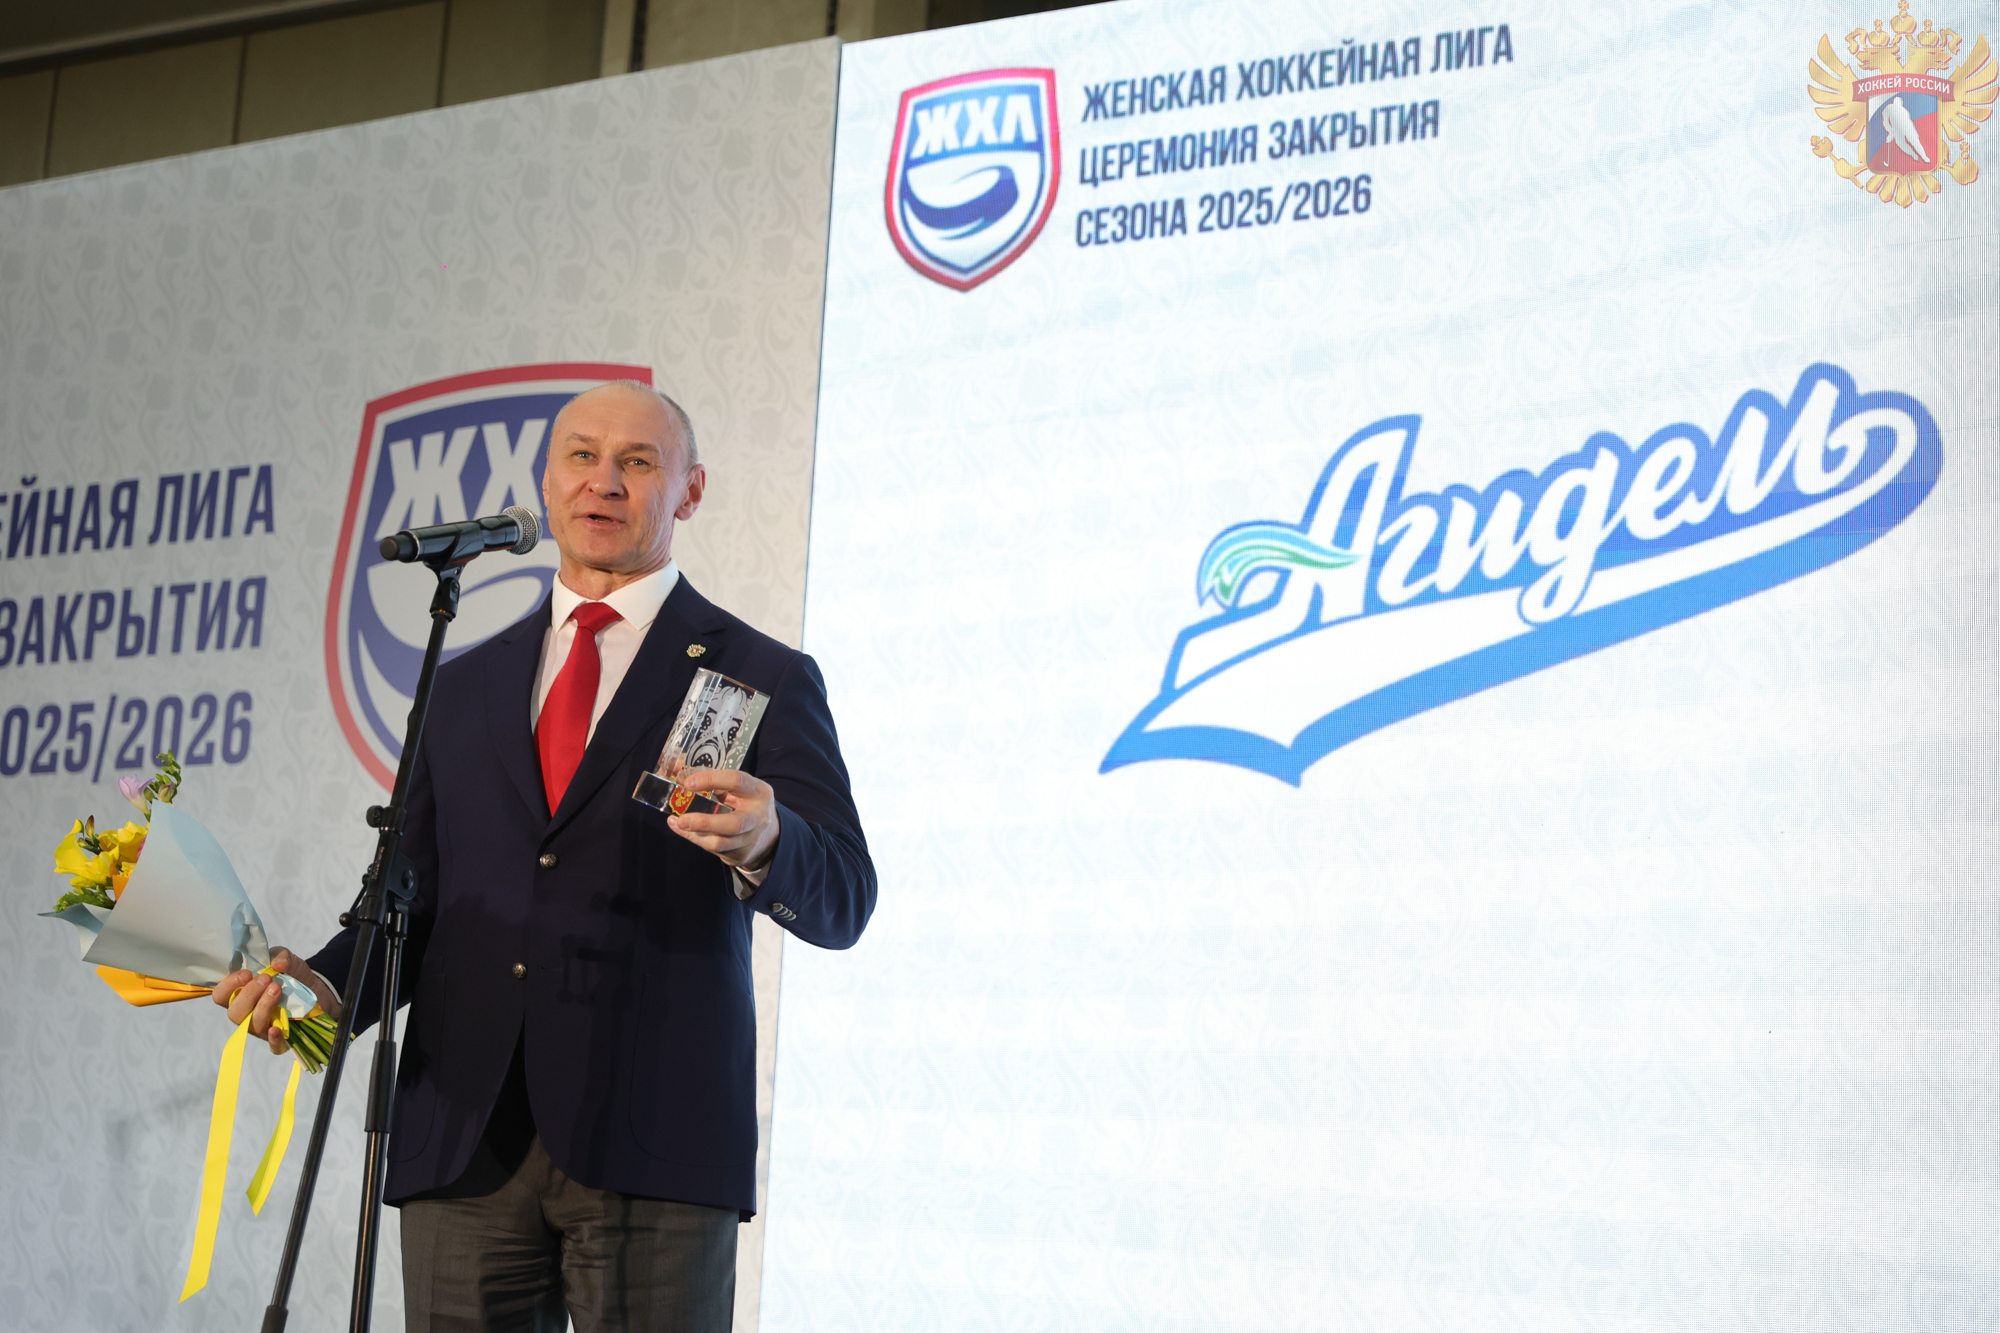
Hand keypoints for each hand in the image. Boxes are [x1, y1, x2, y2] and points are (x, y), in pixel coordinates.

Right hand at [211, 947, 341, 1054]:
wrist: (316, 989)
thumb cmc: (291, 975)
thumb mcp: (286, 959)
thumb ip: (280, 955)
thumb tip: (278, 963)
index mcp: (241, 994)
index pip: (221, 996)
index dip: (228, 986)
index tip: (246, 974)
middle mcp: (247, 1014)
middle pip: (234, 1013)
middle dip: (248, 995)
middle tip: (266, 979)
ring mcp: (263, 1027)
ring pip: (252, 1026)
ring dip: (263, 1007)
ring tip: (277, 989)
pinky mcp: (282, 1037)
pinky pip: (274, 1046)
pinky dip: (274, 1039)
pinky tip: (276, 1028)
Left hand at [667, 768, 779, 872]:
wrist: (768, 834)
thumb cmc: (746, 804)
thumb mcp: (739, 789)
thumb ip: (714, 782)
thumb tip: (680, 772)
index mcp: (758, 792)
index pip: (736, 781)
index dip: (711, 780)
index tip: (688, 783)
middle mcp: (757, 817)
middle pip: (734, 824)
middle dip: (704, 823)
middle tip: (682, 820)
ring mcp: (750, 839)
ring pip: (720, 843)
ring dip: (696, 834)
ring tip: (678, 824)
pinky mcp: (740, 855)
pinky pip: (714, 850)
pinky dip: (697, 840)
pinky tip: (686, 831)